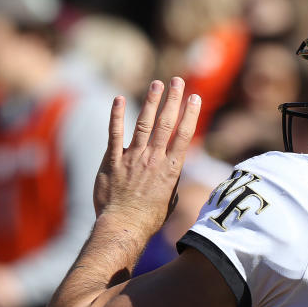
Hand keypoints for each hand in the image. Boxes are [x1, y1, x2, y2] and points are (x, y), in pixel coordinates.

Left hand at [93, 78, 201, 241]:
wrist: (124, 226)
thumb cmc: (150, 218)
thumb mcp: (170, 199)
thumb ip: (171, 180)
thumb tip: (173, 173)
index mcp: (171, 169)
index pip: (183, 135)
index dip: (190, 114)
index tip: (195, 97)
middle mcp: (154, 159)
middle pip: (166, 123)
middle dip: (172, 100)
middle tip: (177, 81)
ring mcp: (132, 158)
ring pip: (143, 124)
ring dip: (151, 102)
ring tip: (156, 84)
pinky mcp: (112, 161)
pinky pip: (115, 134)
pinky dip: (117, 116)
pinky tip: (118, 99)